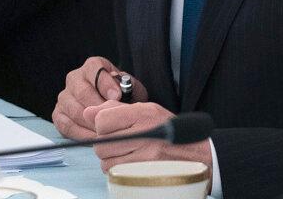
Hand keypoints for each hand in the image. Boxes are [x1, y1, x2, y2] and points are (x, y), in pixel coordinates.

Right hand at [52, 56, 144, 139]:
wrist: (111, 107)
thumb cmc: (122, 96)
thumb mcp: (130, 88)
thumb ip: (128, 87)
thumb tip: (120, 92)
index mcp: (93, 66)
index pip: (95, 70)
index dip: (106, 84)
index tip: (117, 97)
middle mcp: (74, 78)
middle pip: (83, 92)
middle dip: (99, 108)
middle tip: (112, 120)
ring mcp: (64, 97)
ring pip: (75, 111)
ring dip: (91, 124)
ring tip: (108, 132)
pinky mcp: (58, 115)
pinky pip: (68, 126)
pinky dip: (82, 134)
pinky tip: (96, 139)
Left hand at [85, 100, 212, 173]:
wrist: (195, 152)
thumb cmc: (169, 129)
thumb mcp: (145, 109)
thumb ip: (114, 109)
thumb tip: (87, 112)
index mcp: (143, 114)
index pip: (102, 120)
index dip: (102, 123)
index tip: (110, 124)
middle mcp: (144, 135)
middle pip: (100, 143)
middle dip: (104, 142)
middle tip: (118, 139)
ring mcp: (144, 156)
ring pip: (105, 160)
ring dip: (109, 157)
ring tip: (125, 150)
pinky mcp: (144, 172)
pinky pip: (114, 172)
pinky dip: (116, 168)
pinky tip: (128, 160)